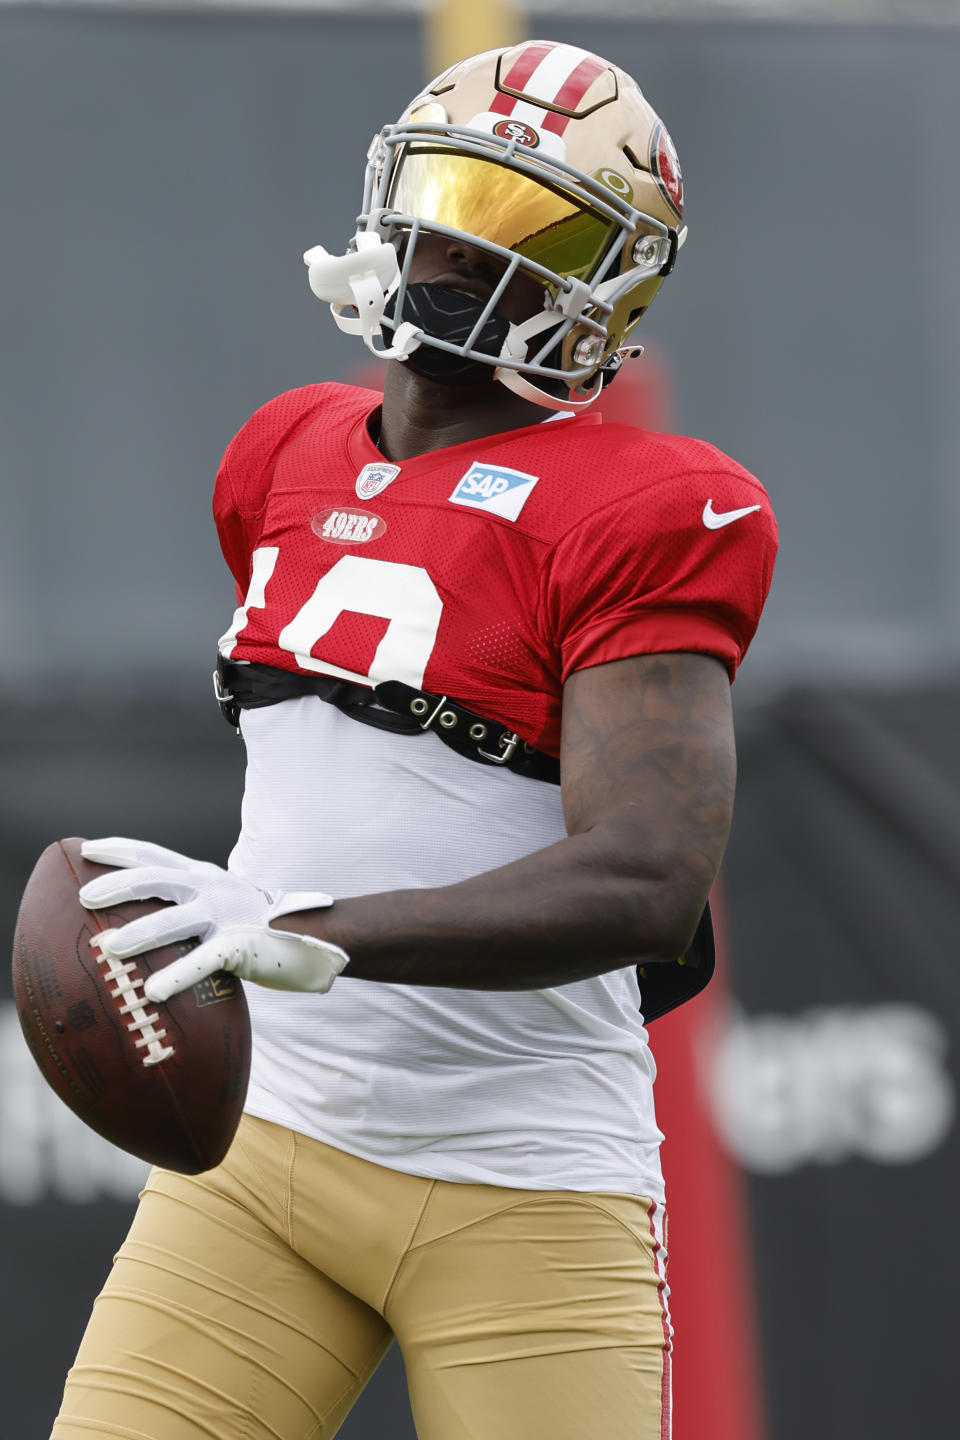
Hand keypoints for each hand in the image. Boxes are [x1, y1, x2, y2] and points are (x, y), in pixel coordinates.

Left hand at [78, 837, 348, 1002]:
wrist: (314, 936)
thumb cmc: (258, 926)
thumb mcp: (220, 903)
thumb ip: (186, 907)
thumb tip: (136, 924)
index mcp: (203, 876)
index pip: (155, 854)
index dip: (120, 849)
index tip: (86, 847)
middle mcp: (211, 888)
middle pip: (156, 878)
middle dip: (117, 885)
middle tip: (85, 896)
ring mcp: (226, 915)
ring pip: (174, 920)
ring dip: (139, 933)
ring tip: (109, 948)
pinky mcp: (239, 945)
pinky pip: (202, 961)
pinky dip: (176, 975)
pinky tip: (153, 992)